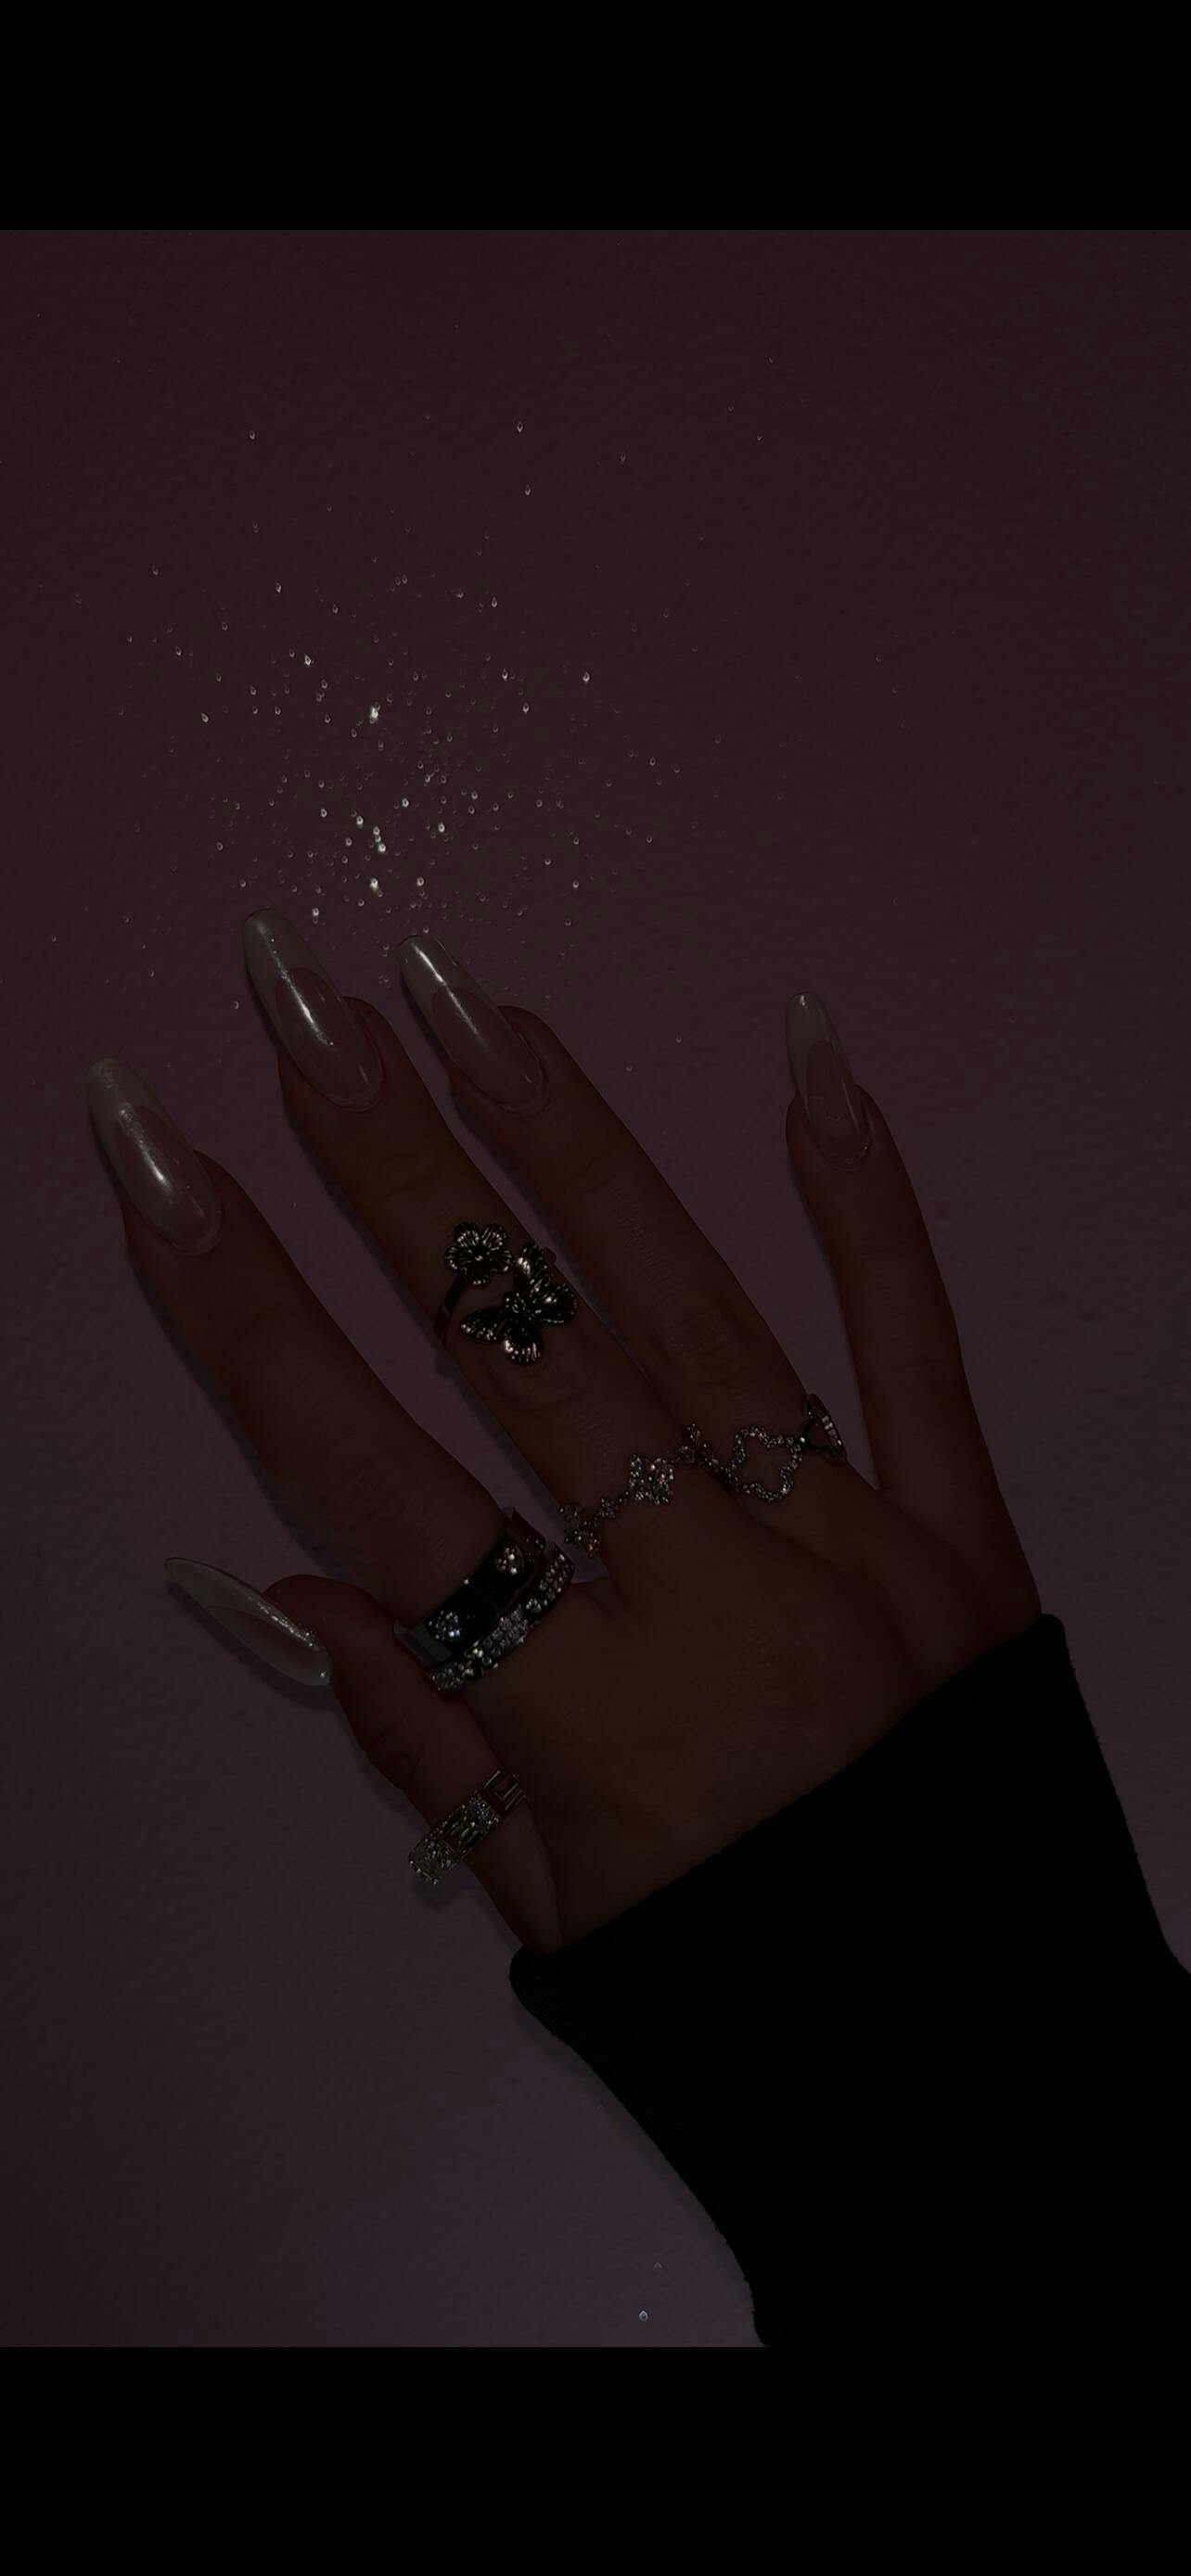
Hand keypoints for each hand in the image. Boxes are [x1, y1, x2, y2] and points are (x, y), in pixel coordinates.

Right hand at [88, 913, 1040, 1953]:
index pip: (378, 1479)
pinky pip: (917, 1348)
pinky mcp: (973, 1535)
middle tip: (306, 1013)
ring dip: (571, 1147)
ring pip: (698, 1314)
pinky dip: (869, 1209)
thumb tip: (282, 1581)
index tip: (166, 1176)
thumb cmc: (756, 2000)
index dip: (253, 1319)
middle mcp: (724, 1609)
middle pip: (525, 1354)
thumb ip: (422, 1740)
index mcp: (597, 1720)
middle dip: (395, 1170)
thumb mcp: (560, 1914)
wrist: (996, 2072)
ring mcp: (861, 1554)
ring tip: (469, 1005)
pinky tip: (812, 1071)